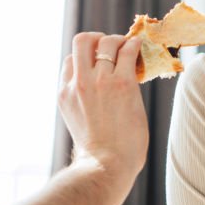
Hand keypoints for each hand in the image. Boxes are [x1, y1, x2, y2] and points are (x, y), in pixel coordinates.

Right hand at [58, 33, 147, 176]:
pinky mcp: (122, 83)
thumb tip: (99, 92)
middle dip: (98, 38)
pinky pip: (128, 51)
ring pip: (107, 42)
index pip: (71, 60)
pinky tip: (140, 50)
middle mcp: (79, 83)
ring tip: (129, 48)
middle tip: (112, 47)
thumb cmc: (97, 152)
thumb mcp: (77, 121)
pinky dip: (135, 45)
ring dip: (119, 41)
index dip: (87, 57)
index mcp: (65, 93)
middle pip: (82, 40)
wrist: (105, 166)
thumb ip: (81, 101)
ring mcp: (100, 81)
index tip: (101, 62)